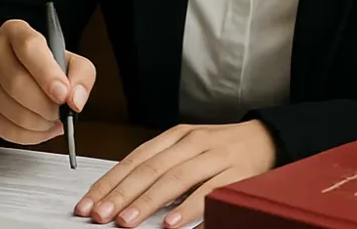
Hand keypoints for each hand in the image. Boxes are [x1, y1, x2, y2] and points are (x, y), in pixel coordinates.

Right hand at [0, 19, 95, 143]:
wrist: (26, 74)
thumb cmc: (48, 67)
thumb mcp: (72, 62)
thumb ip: (82, 76)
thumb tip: (74, 100)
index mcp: (15, 31)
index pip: (28, 47)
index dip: (46, 73)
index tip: (62, 94)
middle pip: (16, 82)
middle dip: (45, 106)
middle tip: (60, 112)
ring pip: (10, 108)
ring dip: (38, 123)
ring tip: (51, 120)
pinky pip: (2, 128)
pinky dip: (27, 136)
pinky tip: (39, 129)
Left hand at [73, 120, 277, 227]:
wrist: (267, 138)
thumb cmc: (220, 150)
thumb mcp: (186, 150)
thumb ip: (160, 167)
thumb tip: (124, 192)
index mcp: (173, 137)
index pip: (133, 160)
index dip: (109, 182)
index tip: (89, 202)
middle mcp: (189, 143)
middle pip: (148, 169)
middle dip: (120, 194)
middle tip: (99, 214)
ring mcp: (212, 157)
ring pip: (173, 179)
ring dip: (146, 203)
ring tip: (126, 221)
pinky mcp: (235, 174)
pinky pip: (208, 193)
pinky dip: (187, 209)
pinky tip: (170, 223)